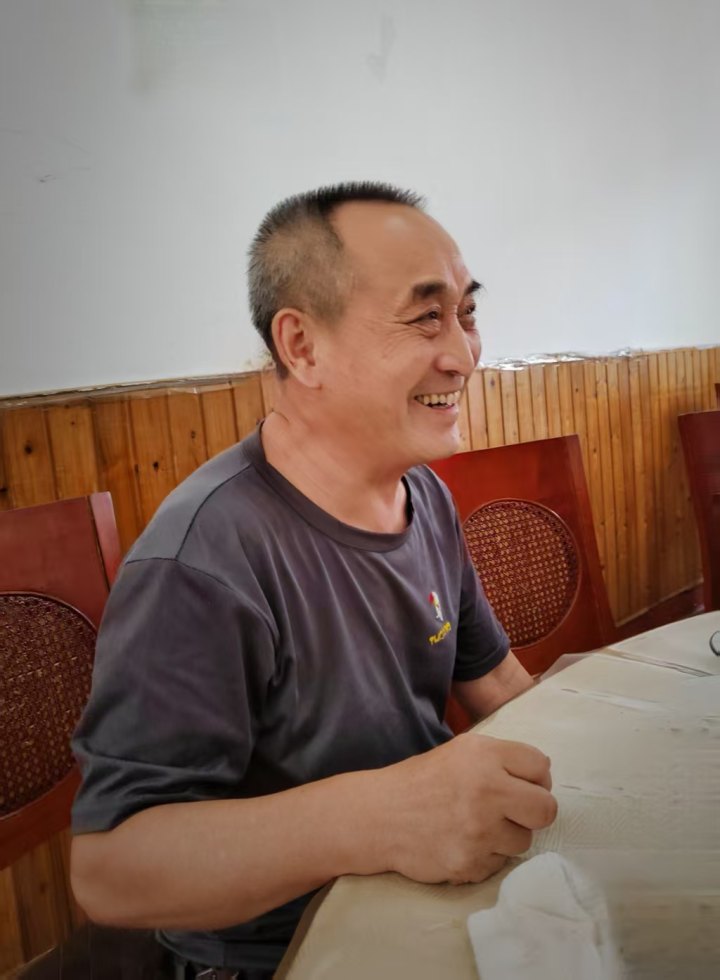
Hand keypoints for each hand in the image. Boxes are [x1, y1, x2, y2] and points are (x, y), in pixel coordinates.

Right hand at [380, 733, 556, 884]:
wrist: (380, 815)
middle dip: (534, 811)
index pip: (541, 766)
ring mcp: (479, 831)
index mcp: (484, 755)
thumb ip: (502, 757)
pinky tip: (463, 842)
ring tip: (478, 826)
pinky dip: (486, 856)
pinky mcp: (470, 863)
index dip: (536, 777)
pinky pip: (500, 863)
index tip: (521, 784)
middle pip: (546, 809)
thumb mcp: (461, 751)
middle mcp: (486, 790)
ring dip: (507, 836)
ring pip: (524, 841)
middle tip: (513, 811)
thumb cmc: (423, 780)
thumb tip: (545, 773)